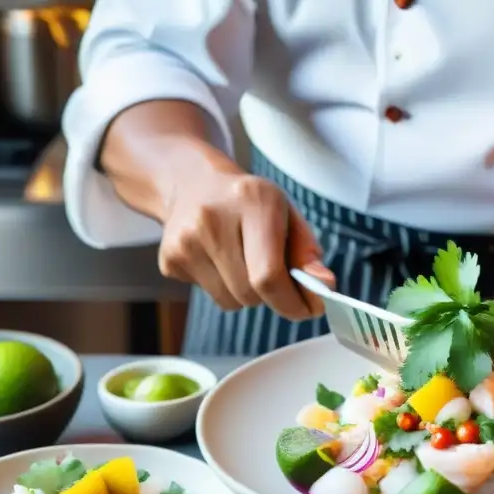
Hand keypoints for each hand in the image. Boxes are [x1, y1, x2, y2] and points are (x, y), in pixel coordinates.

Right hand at [158, 157, 334, 317]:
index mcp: (252, 200)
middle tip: (275, 278)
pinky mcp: (169, 260)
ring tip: (243, 261)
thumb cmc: (249, 203)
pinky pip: (211, 297)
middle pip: (250, 294)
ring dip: (247, 294)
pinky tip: (219, 259)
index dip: (292, 303)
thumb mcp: (286, 215)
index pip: (269, 275)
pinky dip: (224, 288)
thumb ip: (307, 252)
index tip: (308, 309)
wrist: (191, 184)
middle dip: (272, 297)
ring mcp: (185, 241)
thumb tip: (324, 287)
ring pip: (231, 302)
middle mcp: (213, 218)